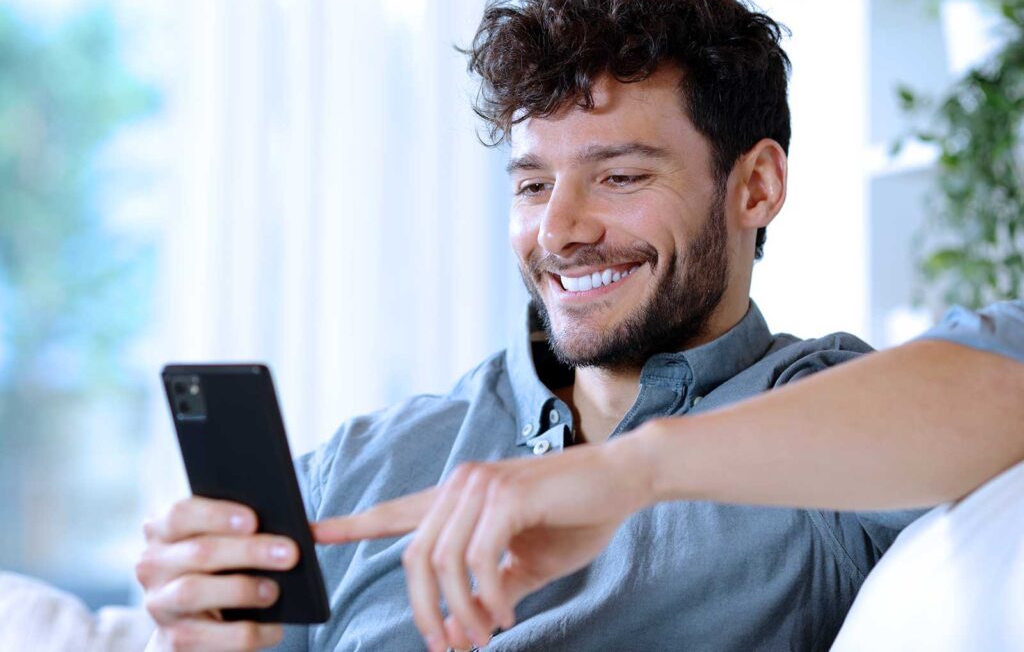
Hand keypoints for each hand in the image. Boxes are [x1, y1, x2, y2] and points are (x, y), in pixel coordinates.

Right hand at [135, 497, 299, 651]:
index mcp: (163, 530)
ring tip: (276, 590)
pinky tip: (275, 627)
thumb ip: (249, 529)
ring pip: (194, 592)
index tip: (254, 519)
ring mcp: (158, 604)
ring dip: (241, 589)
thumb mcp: (227, 543)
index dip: (217, 514)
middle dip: (248, 551)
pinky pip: (208, 638)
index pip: (180, 513)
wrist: (194, 625)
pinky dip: (247, 632)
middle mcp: (152, 564)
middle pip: (199, 552)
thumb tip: (303, 528)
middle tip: (290, 553)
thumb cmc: (221, 568)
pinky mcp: (172, 640)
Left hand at [313, 434, 654, 651]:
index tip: (312, 534)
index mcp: (459, 497)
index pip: (397, 511)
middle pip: (415, 558)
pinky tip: (507, 613)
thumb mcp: (526, 562)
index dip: (353, 524)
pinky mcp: (506, 496)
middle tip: (450, 648)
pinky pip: (478, 560)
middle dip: (426, 612)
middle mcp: (461, 485)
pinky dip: (489, 597)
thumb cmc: (576, 516)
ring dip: (461, 611)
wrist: (624, 481)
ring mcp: (481, 486)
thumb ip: (490, 586)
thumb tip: (461, 624)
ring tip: (485, 636)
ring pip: (442, 563)